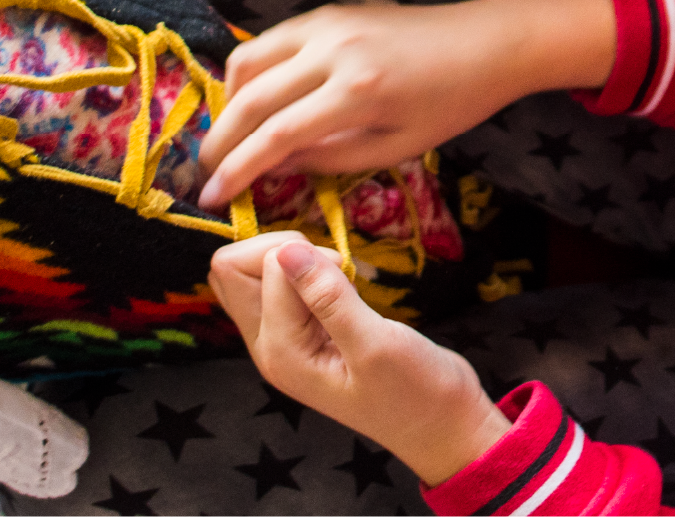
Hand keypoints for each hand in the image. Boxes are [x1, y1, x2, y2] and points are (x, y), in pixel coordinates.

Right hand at [197, 0, 616, 207]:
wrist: (485, 42)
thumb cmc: (450, 104)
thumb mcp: (396, 147)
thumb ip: (329, 160)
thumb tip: (271, 166)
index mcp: (357, 92)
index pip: (276, 135)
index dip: (237, 170)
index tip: (210, 198)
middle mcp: (333, 50)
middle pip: (251, 97)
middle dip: (220, 141)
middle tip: (205, 174)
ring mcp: (325, 24)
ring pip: (248, 60)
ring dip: (228, 102)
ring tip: (231, 139)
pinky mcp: (325, 12)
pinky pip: (269, 42)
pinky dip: (251, 73)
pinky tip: (255, 102)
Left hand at [211, 234, 511, 485]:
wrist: (442, 425)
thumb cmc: (416, 393)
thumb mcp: (376, 343)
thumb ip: (327, 295)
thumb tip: (284, 250)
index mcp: (279, 351)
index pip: (252, 268)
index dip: (298, 254)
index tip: (343, 272)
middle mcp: (271, 346)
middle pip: (232, 270)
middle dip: (279, 249)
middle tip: (332, 265)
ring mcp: (286, 340)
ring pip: (253, 275)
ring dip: (294, 260)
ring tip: (340, 279)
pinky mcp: (305, 333)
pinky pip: (279, 286)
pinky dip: (307, 272)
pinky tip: (342, 289)